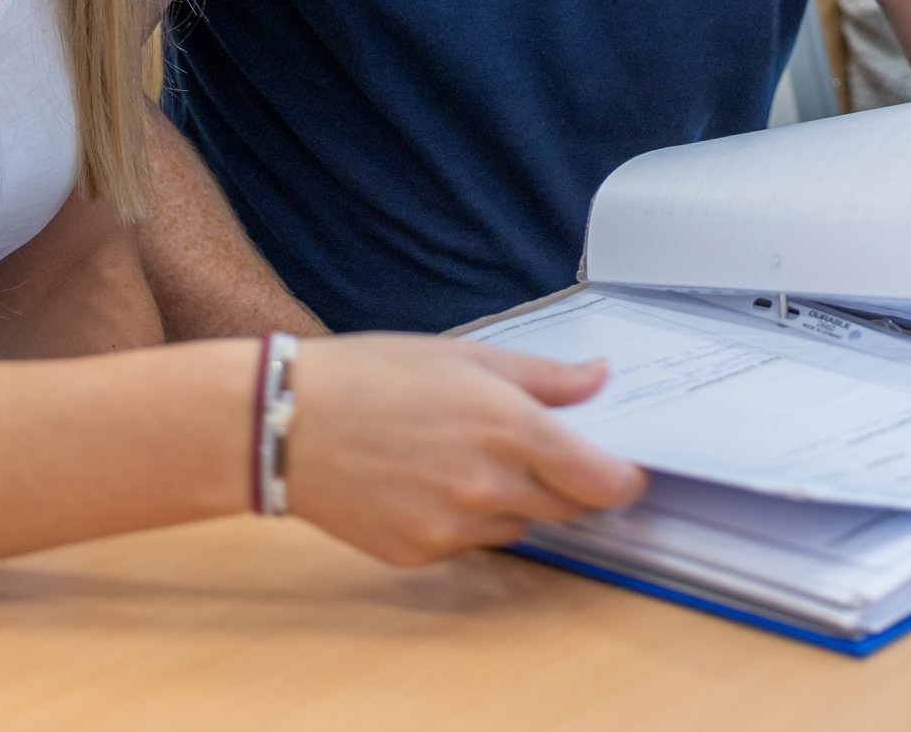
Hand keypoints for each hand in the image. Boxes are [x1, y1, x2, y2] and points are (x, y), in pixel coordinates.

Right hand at [283, 334, 647, 566]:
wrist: (285, 424)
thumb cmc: (371, 375)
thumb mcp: (466, 356)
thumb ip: (543, 377)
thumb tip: (599, 378)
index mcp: (511, 430)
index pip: (604, 482)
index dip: (624, 479)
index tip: (625, 470)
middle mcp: (490, 487)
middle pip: (569, 508)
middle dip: (568, 484)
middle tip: (539, 451)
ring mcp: (455, 528)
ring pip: (520, 527)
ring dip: (516, 500)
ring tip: (467, 457)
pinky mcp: (422, 554)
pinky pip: (471, 544)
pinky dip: (467, 519)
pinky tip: (429, 481)